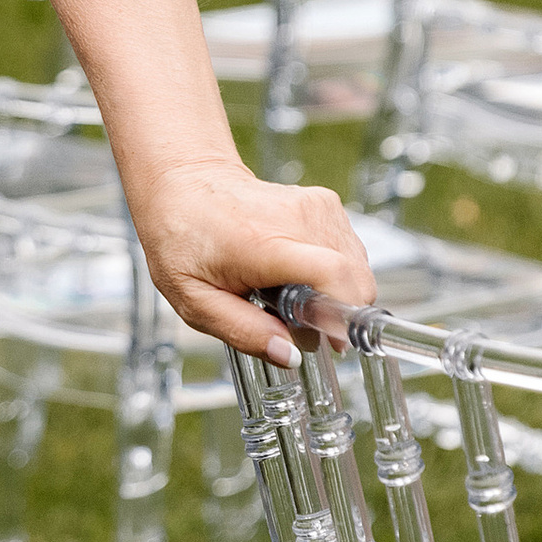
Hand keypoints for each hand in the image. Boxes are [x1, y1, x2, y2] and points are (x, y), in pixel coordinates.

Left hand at [128, 157, 376, 366]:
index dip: (343, 314)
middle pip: (353, 279)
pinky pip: (351, 253)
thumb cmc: (183, 240)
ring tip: (289, 290)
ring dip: (334, 292)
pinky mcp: (326, 204)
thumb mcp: (194, 300)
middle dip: (336, 312)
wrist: (184, 186)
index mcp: (262, 242)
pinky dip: (334, 273)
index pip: (332, 273)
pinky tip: (297, 271)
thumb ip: (242, 331)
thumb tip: (290, 356)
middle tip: (294, 317)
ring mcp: (316, 206)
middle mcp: (297, 217)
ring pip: (357, 270)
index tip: (331, 339)